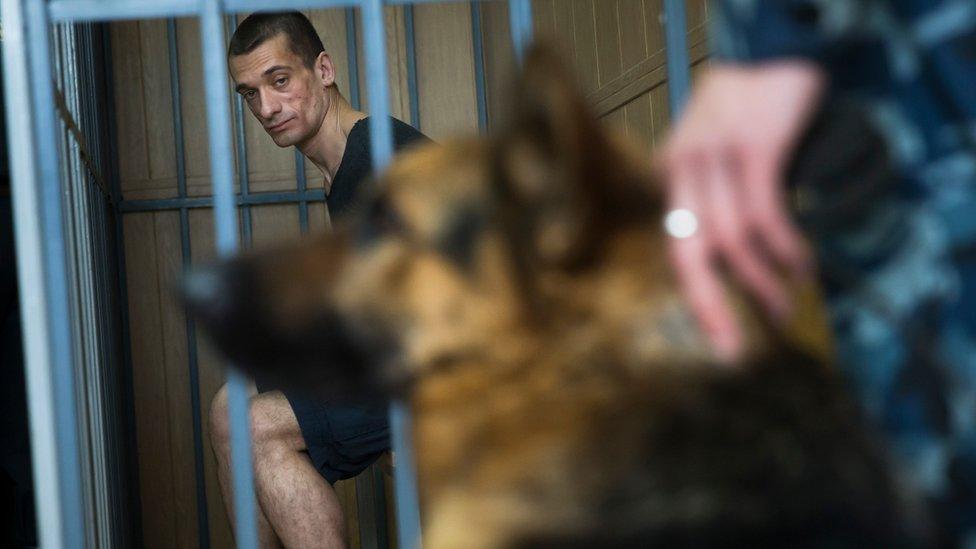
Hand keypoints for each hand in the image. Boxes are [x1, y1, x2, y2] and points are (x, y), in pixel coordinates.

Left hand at [658, 61, 825, 360]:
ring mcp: (715, 160)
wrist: (768, 49)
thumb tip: (725, 255)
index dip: (696, 298)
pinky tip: (800, 268)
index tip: (718, 340)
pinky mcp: (753, 149)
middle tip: (733, 351)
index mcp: (669, 176)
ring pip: (733, 241)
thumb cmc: (742, 105)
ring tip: (785, 310)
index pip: (676, 248)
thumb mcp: (709, 148)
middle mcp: (682, 171)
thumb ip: (707, 195)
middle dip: (709, 308)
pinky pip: (765, 213)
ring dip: (762, 283)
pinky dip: (784, 248)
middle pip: (687, 254)